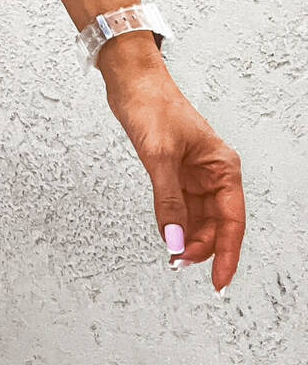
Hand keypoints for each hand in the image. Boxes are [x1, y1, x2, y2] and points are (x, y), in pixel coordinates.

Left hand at [106, 65, 245, 291]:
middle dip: (201, 248)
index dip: (227, 255)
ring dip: (188, 239)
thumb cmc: (153, 106)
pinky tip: (168, 235)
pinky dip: (175, 224)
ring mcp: (194, 176)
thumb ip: (168, 202)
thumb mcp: (160, 157)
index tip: (219, 282)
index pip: (232, 222)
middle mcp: (213, 174)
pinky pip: (181, 208)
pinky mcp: (175, 174)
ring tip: (173, 255)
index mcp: (223, 167)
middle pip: (216, 225)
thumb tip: (174, 240)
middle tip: (179, 264)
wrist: (132, 82)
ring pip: (198, 220)